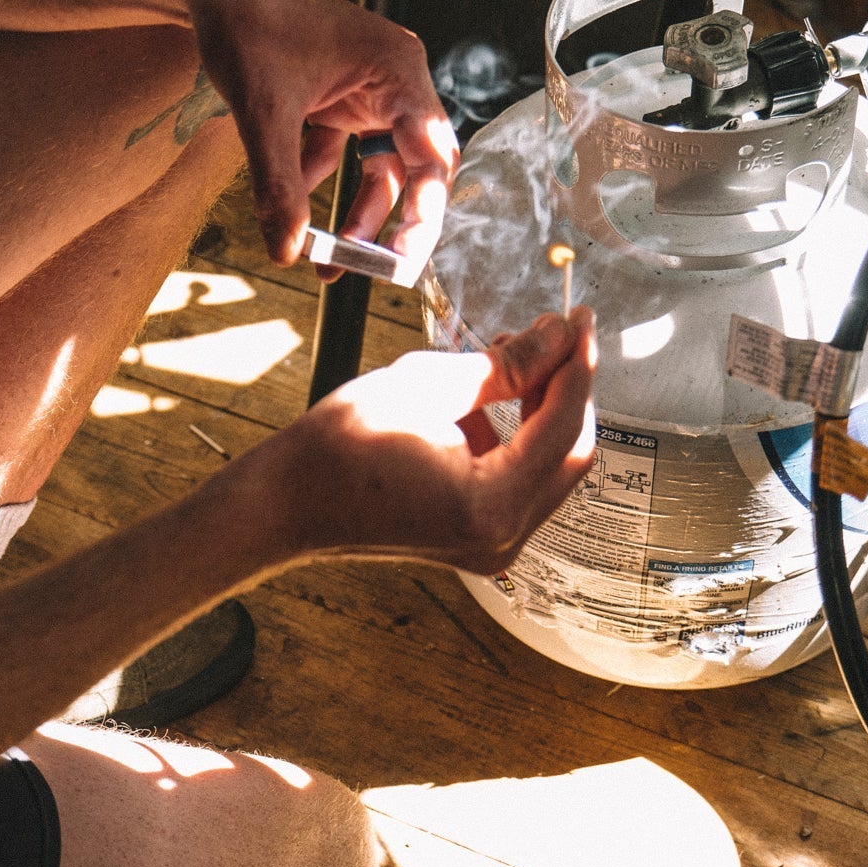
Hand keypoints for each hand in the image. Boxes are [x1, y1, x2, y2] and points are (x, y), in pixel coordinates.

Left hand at [155, 0, 458, 272]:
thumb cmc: (249, 20)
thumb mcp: (263, 113)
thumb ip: (278, 185)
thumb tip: (286, 249)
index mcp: (396, 71)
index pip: (432, 155)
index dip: (424, 213)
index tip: (402, 260)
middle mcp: (394, 80)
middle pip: (416, 166)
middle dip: (395, 222)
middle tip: (377, 271)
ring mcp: (369, 89)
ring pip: (381, 166)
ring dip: (359, 211)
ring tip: (328, 259)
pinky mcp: (341, 97)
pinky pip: (346, 152)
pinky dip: (321, 179)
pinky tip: (290, 201)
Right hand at [255, 312, 597, 573]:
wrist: (287, 504)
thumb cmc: (338, 448)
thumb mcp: (425, 385)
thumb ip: (504, 364)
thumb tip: (558, 337)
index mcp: (491, 506)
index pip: (563, 425)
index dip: (575, 364)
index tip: (579, 319)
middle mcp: (502, 539)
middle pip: (569, 453)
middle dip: (566, 388)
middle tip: (558, 334)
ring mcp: (492, 547)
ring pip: (548, 467)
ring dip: (541, 409)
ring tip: (512, 356)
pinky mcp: (478, 539)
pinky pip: (519, 482)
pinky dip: (516, 436)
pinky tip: (488, 397)